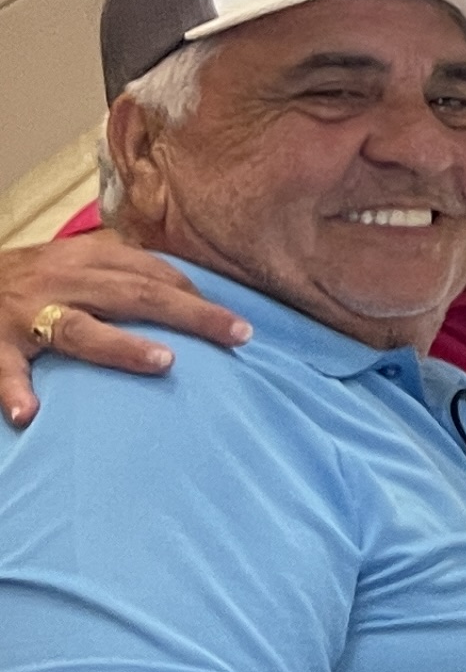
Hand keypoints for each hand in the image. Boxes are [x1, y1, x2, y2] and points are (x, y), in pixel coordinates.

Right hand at [0, 234, 248, 430]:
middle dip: (190, 313)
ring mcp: (27, 314)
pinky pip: (5, 369)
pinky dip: (14, 390)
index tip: (236, 322)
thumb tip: (189, 296)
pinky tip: (28, 413)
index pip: (152, 272)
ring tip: (162, 362)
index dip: (196, 294)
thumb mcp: (78, 263)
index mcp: (88, 258)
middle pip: (135, 295)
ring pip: (78, 328)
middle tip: (237, 335)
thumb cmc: (33, 277)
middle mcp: (63, 280)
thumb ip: (124, 275)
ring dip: (120, 346)